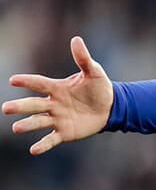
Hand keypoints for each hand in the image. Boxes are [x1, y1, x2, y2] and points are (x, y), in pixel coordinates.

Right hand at [3, 36, 113, 154]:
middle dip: (20, 106)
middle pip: (34, 104)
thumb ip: (84, 59)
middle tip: (6, 108)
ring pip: (39, 121)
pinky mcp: (65, 132)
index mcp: (57, 88)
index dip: (27, 81)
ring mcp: (57, 118)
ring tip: (16, 128)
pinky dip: (43, 145)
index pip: (39, 83)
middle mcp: (53, 103)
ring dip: (28, 125)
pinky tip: (33, 150)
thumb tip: (76, 39)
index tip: (13, 80)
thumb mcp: (94, 72)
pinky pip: (51, 139)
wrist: (111, 108)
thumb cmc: (99, 88)